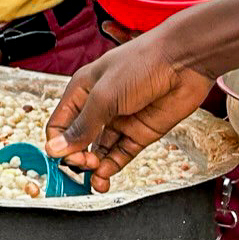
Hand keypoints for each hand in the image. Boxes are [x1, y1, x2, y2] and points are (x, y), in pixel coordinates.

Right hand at [41, 35, 216, 188]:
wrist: (183, 61)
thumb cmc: (141, 64)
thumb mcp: (104, 96)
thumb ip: (82, 126)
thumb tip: (55, 149)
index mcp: (82, 91)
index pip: (60, 124)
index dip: (59, 143)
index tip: (65, 157)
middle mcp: (98, 107)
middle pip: (78, 141)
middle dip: (76, 157)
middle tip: (84, 164)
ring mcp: (120, 121)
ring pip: (98, 151)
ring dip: (93, 167)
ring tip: (95, 178)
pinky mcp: (140, 132)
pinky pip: (120, 154)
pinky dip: (111, 167)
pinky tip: (105, 175)